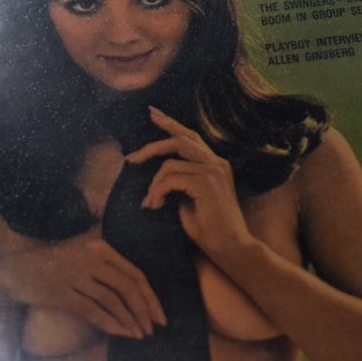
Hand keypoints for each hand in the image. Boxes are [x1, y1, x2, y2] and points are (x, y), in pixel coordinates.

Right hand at [0, 232, 165, 340]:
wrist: (15, 271)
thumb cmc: (53, 267)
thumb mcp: (83, 260)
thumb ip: (108, 272)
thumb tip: (137, 301)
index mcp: (100, 249)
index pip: (134, 274)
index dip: (150, 297)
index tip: (160, 317)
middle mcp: (91, 259)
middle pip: (127, 287)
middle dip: (144, 311)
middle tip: (152, 329)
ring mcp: (76, 275)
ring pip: (112, 300)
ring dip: (128, 320)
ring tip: (138, 335)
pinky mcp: (62, 292)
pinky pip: (92, 310)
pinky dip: (109, 323)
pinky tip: (120, 334)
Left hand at [125, 109, 256, 260]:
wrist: (230, 247)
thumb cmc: (210, 228)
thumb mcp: (190, 199)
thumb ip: (180, 182)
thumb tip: (157, 177)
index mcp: (215, 164)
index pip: (190, 136)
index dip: (170, 123)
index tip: (152, 113)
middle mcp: (216, 163)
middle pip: (179, 140)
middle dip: (152, 146)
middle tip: (130, 158)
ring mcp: (213, 171)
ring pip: (169, 164)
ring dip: (153, 185)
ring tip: (150, 203)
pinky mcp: (207, 183)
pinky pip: (170, 179)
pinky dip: (158, 192)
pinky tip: (156, 206)